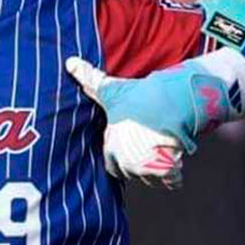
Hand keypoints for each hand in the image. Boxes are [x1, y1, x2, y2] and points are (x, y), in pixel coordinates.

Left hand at [66, 57, 183, 187]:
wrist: (169, 101)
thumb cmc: (138, 96)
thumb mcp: (111, 89)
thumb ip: (89, 79)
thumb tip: (69, 62)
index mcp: (112, 148)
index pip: (112, 165)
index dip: (120, 157)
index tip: (130, 149)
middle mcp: (127, 162)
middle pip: (132, 172)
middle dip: (138, 165)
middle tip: (147, 149)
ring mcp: (148, 169)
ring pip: (151, 178)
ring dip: (156, 170)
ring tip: (160, 150)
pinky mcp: (168, 171)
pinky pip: (172, 181)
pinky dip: (174, 174)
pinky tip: (175, 159)